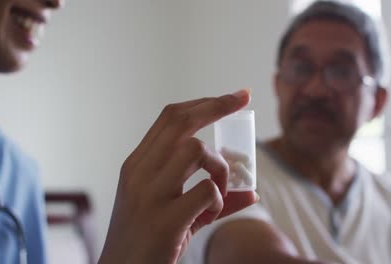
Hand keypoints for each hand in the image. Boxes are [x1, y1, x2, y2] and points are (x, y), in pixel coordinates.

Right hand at [99, 89, 257, 263]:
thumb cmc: (149, 239)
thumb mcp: (172, 209)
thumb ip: (210, 196)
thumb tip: (253, 193)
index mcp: (138, 164)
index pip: (170, 118)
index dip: (204, 102)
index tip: (232, 97)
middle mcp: (139, 172)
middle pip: (182, 121)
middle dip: (218, 105)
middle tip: (244, 99)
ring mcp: (150, 194)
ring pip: (197, 150)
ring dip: (220, 168)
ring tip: (219, 191)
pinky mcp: (165, 219)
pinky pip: (207, 190)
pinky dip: (220, 200)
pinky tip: (211, 214)